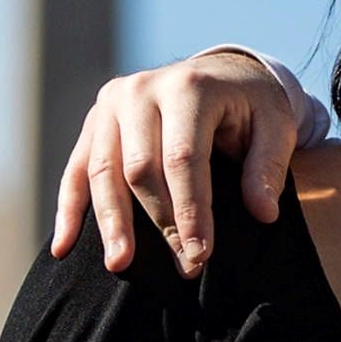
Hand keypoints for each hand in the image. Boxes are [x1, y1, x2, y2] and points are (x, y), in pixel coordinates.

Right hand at [49, 51, 301, 278]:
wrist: (221, 73)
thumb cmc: (251, 106)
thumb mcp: (276, 125)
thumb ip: (268, 167)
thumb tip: (262, 213)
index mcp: (189, 87)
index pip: (183, 158)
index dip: (191, 210)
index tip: (201, 254)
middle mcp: (142, 89)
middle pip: (140, 167)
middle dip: (160, 223)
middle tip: (183, 268)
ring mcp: (111, 103)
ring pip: (102, 170)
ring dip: (110, 222)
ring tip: (120, 264)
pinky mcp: (95, 120)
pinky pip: (76, 169)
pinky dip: (68, 209)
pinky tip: (64, 247)